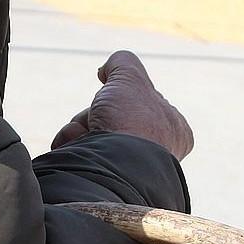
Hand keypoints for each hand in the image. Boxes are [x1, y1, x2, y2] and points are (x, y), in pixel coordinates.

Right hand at [52, 50, 193, 161]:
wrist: (115, 169)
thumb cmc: (131, 123)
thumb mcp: (129, 78)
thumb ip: (122, 63)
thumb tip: (105, 70)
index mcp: (172, 129)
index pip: (136, 101)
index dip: (118, 94)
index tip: (115, 98)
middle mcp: (154, 151)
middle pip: (110, 116)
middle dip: (91, 114)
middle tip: (95, 117)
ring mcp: (127, 169)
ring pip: (91, 133)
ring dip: (77, 129)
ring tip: (78, 136)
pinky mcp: (101, 180)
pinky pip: (80, 152)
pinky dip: (70, 144)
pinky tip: (72, 146)